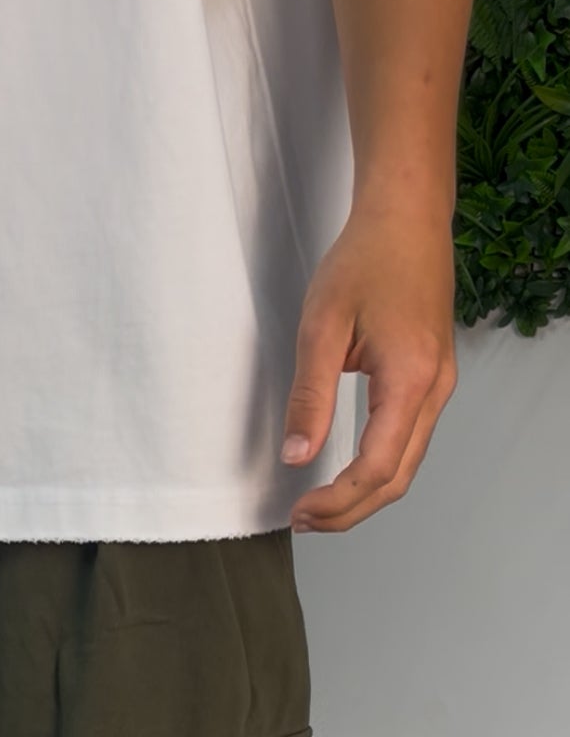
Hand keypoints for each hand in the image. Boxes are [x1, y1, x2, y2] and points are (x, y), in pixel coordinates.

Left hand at [281, 199, 458, 532]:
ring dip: (364, 495)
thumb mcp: (323, 327)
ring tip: (319, 505)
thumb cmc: (367, 259)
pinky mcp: (432, 379)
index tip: (300, 511)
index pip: (376, 469)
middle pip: (397, 480)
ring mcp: (439, 386)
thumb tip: (297, 456)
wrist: (407, 216)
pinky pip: (409, 442)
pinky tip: (346, 474)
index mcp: (410, 381)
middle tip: (305, 521)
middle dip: (350, 511)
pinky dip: (378, 470)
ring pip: (406, 466)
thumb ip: (310, 397)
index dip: (337, 501)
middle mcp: (434, 390)